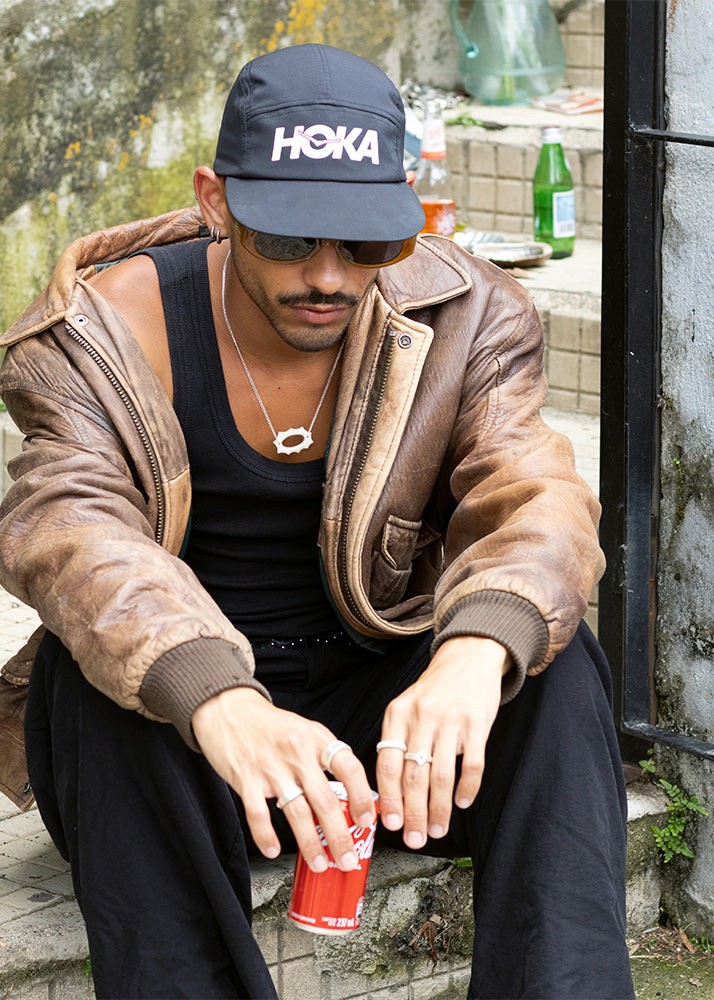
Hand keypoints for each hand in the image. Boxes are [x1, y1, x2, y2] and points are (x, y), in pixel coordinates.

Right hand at [192, 688, 376, 871]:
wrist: (229, 709)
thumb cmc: (270, 725)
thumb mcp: (305, 730)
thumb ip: (325, 756)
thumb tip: (350, 790)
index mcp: (317, 739)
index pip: (349, 768)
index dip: (362, 796)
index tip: (367, 820)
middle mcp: (297, 753)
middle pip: (325, 801)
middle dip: (340, 836)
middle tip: (347, 858)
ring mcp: (271, 767)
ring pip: (297, 813)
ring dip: (310, 844)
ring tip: (319, 863)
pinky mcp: (246, 778)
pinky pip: (259, 814)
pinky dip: (266, 836)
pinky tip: (273, 850)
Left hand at [376, 636, 509, 849]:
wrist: (468, 658)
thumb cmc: (434, 691)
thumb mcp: (407, 707)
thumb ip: (397, 741)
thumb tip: (389, 792)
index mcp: (398, 714)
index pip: (387, 764)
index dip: (388, 799)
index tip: (391, 824)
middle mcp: (422, 717)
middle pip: (413, 776)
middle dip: (414, 814)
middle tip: (415, 839)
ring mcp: (451, 719)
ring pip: (441, 775)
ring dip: (439, 809)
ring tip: (437, 829)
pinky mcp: (477, 722)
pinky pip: (472, 764)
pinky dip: (467, 788)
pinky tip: (462, 802)